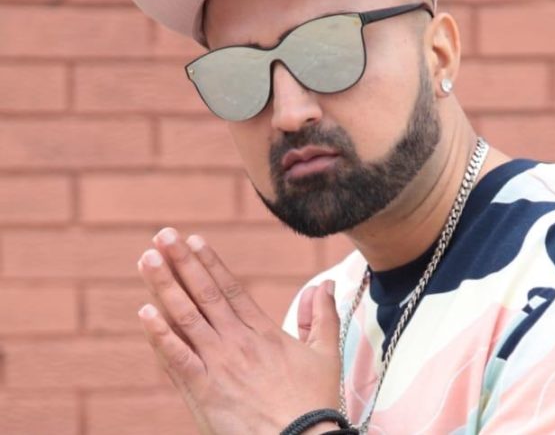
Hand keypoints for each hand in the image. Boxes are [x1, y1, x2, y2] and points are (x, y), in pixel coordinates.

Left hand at [137, 227, 340, 434]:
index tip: (193, 239)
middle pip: (203, 294)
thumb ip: (322, 316)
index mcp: (263, 331)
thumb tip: (326, 284)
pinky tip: (144, 312)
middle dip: (181, 262)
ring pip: (185, 318)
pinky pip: (176, 359)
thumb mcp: (326, 354)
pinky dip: (159, 335)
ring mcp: (218, 365)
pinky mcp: (203, 391)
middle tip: (162, 235)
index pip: (230, 287)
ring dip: (164, 286)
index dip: (209, 262)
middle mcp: (237, 341)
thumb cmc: (315, 403)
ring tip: (147, 259)